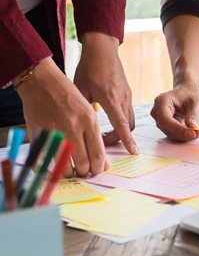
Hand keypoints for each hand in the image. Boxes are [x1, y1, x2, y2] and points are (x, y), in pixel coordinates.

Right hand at [16, 57, 105, 175]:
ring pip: (65, 167)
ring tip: (71, 170)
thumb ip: (94, 137)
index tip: (97, 170)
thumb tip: (101, 162)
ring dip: (69, 173)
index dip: (98, 167)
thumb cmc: (68, 97)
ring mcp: (55, 133)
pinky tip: (55, 165)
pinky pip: (46, 162)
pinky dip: (51, 168)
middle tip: (84, 171)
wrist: (42, 82)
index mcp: (89, 121)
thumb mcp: (87, 112)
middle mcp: (73, 128)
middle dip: (85, 172)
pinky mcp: (39, 135)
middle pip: (83, 164)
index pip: (98, 154)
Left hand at [74, 32, 136, 153]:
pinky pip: (129, 111)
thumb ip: (82, 108)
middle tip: (103, 141)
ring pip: (130, 120)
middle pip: (128, 126)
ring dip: (122, 130)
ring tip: (106, 131)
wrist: (103, 49)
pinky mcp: (128, 93)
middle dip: (119, 138)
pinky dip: (122, 120)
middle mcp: (123, 99)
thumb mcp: (80, 88)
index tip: (133, 151)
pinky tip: (110, 118)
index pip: (121, 125)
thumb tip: (79, 125)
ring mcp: (127, 96)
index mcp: (110, 99)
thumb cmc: (90, 66)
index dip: (127, 140)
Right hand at [151, 83, 198, 140]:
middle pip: (169, 129)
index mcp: (162, 102)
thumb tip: (192, 127)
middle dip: (187, 133)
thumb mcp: (196, 102)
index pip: (166, 120)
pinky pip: (176, 135)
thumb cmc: (189, 94)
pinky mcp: (166, 127)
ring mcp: (160, 121)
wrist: (186, 93)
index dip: (178, 129)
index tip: (193, 133)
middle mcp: (157, 112)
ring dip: (189, 134)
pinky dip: (188, 134)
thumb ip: (193, 114)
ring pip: (173, 134)